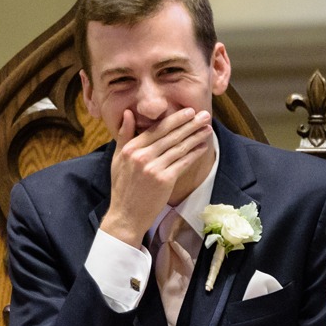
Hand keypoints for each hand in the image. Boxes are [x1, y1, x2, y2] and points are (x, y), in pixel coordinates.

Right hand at [101, 107, 213, 246]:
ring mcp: (154, 168)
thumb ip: (124, 135)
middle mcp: (142, 156)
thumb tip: (129, 113)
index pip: (157, 129)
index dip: (175, 119)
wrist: (127, 215)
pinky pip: (183, 163)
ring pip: (179, 148)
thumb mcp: (118, 158)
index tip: (188, 111)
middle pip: (171, 136)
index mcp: (131, 148)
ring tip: (207, 128)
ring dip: (196, 137)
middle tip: (205, 115)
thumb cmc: (122, 187)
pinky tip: (203, 147)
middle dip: (190, 124)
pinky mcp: (164, 180)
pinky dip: (194, 154)